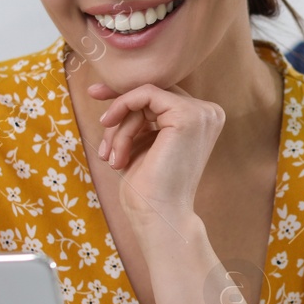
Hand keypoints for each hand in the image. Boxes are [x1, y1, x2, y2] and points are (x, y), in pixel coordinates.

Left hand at [88, 81, 224, 235]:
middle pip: (153, 94)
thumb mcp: (142, 141)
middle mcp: (208, 113)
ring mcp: (201, 113)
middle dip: (120, 107)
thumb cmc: (148, 187)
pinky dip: (123, 110)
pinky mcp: (187, 115)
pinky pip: (145, 94)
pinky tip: (113, 135)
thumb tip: (107, 89)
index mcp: (202, 120)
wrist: (157, 214)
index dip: (127, 96)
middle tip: (101, 122)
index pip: (161, 96)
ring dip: (121, 127)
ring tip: (114, 156)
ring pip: (145, 97)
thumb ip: (138, 116)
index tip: (95, 94)